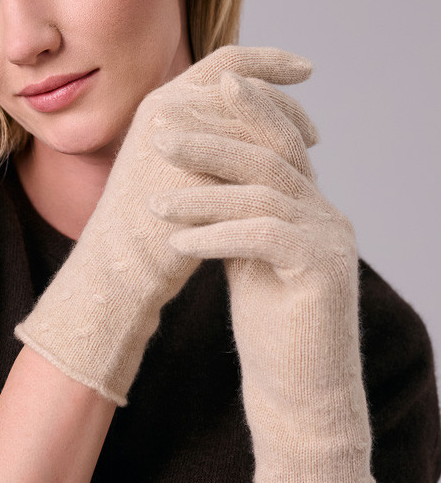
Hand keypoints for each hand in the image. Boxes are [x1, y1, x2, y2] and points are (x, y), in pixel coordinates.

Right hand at [15, 45, 314, 406]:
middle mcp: (170, 110)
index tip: (307, 69)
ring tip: (309, 164)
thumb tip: (257, 111)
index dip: (271, 61)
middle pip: (251, 91)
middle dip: (289, 108)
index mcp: (163, 100)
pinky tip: (297, 187)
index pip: (228, 63)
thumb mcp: (171, 160)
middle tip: (315, 135)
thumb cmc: (148, 217)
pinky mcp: (196, 174)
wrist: (121, 262)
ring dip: (291, 142)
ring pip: (259, 126)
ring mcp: (182, 140)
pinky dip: (284, 171)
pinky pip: (258, 162)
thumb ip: (204, 130)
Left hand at [147, 69, 378, 482]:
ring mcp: (331, 241)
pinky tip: (177, 243)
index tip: (200, 89)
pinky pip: (265, 235)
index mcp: (308, 206)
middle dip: (212, 139)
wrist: (299, 393)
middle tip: (159, 133)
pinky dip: (216, 235)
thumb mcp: (246, 255)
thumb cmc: (268, 326)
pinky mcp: (325, 270)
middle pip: (270, 156)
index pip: (280, 142)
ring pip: (263, 193)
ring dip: (201, 194)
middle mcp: (327, 215)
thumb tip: (196, 168)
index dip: (246, 111)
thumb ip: (234, 212)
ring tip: (152, 205)